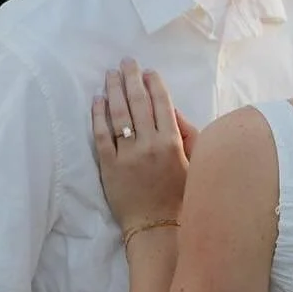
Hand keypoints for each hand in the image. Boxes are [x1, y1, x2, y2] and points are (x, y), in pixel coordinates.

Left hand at [92, 59, 193, 231]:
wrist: (157, 229)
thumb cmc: (181, 197)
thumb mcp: (195, 164)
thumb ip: (187, 135)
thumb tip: (172, 111)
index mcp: (172, 142)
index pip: (161, 104)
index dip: (154, 84)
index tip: (148, 71)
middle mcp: (149, 145)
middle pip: (138, 102)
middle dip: (132, 78)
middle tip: (126, 62)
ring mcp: (127, 155)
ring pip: (118, 114)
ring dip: (114, 90)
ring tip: (110, 74)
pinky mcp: (109, 167)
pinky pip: (101, 136)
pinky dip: (98, 115)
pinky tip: (97, 100)